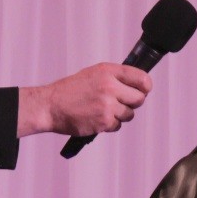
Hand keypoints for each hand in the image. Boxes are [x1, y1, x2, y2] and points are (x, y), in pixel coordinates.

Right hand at [18, 64, 150, 136]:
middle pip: (140, 99)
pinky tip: (96, 118)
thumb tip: (136, 84)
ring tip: (103, 110)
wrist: (50, 106)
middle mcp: (110, 87)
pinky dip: (109, 124)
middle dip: (133, 102)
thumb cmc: (70, 91)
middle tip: (121, 103)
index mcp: (108, 71)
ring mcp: (107, 105)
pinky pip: (118, 125)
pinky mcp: (104, 121)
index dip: (145, 86)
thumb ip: (114, 77)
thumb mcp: (92, 74)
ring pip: (129, 114)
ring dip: (120, 115)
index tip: (143, 90)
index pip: (141, 78)